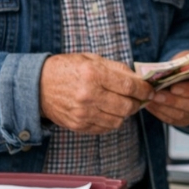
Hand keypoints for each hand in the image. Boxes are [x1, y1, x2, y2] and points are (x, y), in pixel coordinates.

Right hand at [39, 53, 154, 134]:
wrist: (37, 85)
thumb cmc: (67, 68)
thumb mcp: (92, 60)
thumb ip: (117, 68)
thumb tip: (139, 79)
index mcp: (93, 75)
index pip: (129, 87)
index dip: (144, 90)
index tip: (150, 91)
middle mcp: (88, 95)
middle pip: (126, 106)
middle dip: (137, 103)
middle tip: (139, 99)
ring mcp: (82, 113)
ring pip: (118, 120)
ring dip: (125, 113)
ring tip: (123, 104)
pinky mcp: (78, 125)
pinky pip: (105, 128)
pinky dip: (112, 121)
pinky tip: (109, 111)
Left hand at [144, 51, 188, 126]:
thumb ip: (185, 63)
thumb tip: (177, 70)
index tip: (173, 87)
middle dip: (172, 100)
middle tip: (155, 95)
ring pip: (183, 115)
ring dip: (164, 108)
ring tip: (150, 100)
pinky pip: (175, 120)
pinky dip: (161, 113)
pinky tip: (150, 105)